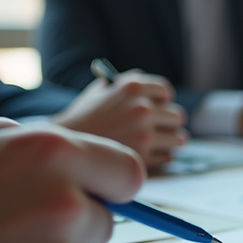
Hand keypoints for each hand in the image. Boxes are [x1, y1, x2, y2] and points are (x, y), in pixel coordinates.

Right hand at [52, 71, 187, 169]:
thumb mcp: (99, 91)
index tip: (162, 106)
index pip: (165, 91)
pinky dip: (162, 157)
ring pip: (178, 138)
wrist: (64, 145)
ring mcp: (144, 134)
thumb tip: (148, 86)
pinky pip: (168, 157)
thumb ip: (124, 84)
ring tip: (163, 143)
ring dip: (171, 141)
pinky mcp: (143, 157)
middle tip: (164, 128)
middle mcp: (142, 108)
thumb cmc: (81, 118)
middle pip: (177, 115)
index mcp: (132, 87)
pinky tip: (151, 156)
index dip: (164, 100)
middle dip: (170, 122)